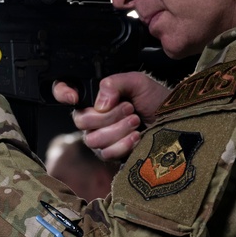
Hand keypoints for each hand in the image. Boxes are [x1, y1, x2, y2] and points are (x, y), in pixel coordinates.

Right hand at [54, 72, 170, 161]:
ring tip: (135, 121)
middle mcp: (93, 117)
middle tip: (128, 108)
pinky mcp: (111, 154)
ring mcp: (100, 137)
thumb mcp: (138, 82)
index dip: (62, 92)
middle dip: (107, 116)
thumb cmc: (157, 100)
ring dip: (117, 130)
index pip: (64, 90)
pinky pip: (105, 153)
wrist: (174, 121)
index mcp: (95, 96)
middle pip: (80, 120)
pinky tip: (136, 136)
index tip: (73, 96)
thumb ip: (115, 83)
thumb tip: (100, 103)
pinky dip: (123, 144)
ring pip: (93, 139)